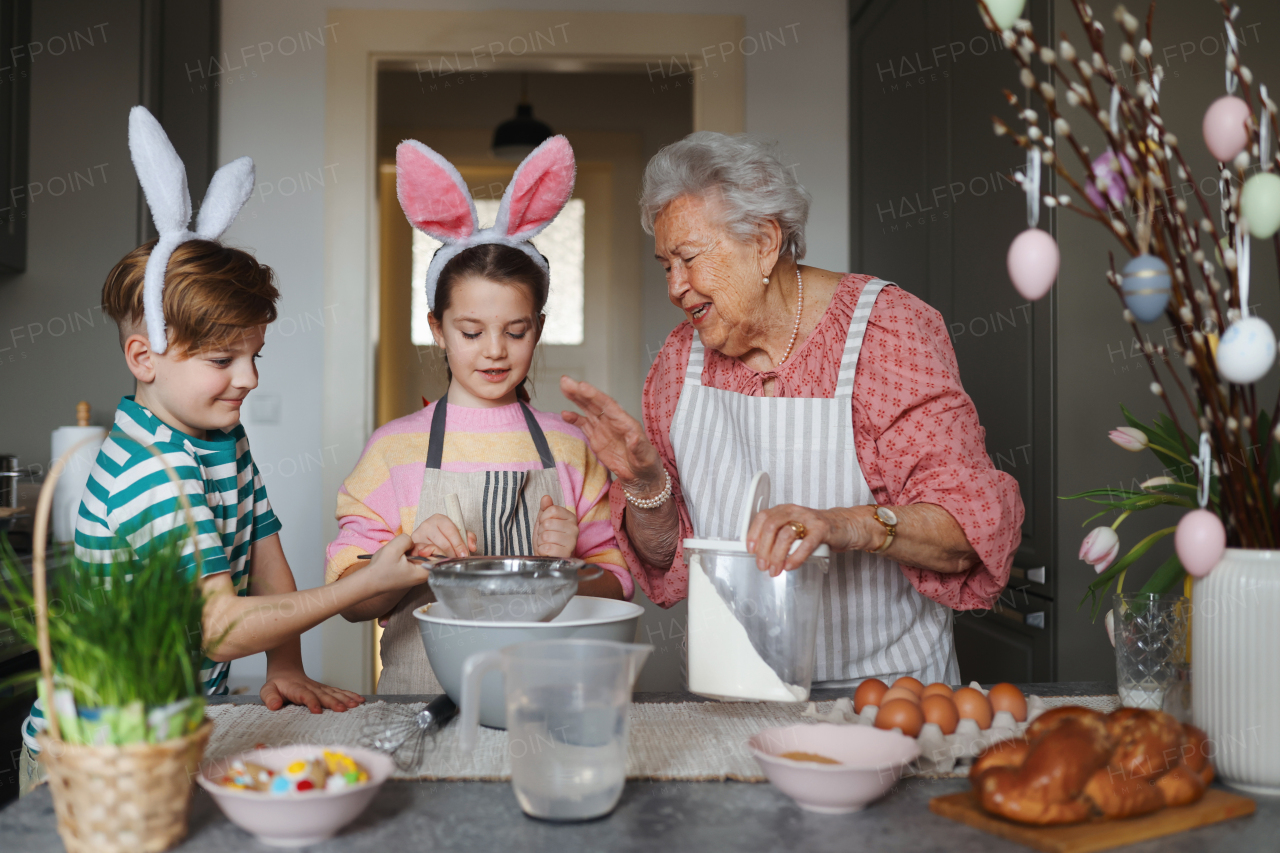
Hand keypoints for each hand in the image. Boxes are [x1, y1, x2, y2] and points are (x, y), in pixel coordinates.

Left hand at [261, 669, 364, 713]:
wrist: (286, 671)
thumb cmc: (277, 685)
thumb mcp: (267, 690)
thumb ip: (270, 697)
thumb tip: (275, 705)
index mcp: (296, 689)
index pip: (305, 695)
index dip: (311, 702)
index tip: (317, 710)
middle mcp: (311, 687)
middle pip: (324, 694)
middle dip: (334, 702)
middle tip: (344, 709)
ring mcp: (320, 688)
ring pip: (334, 692)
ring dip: (346, 698)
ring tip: (356, 704)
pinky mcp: (326, 689)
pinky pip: (339, 691)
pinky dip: (350, 695)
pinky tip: (359, 700)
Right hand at [366, 533, 431, 590]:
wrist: (368, 581)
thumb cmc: (381, 569)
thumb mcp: (394, 547)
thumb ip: (408, 539)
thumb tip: (412, 542)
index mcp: (424, 572)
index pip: (442, 557)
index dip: (431, 548)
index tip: (417, 549)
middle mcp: (424, 575)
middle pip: (432, 554)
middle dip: (420, 548)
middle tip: (406, 551)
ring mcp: (417, 573)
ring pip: (423, 555)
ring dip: (413, 550)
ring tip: (400, 554)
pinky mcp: (411, 571)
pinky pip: (415, 558)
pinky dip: (408, 554)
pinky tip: (399, 556)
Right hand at [409, 514, 476, 558]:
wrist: (426, 538)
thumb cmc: (443, 535)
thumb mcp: (457, 533)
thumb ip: (468, 538)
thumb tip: (472, 547)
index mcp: (439, 519)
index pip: (451, 531)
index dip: (459, 544)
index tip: (464, 554)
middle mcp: (427, 524)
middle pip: (443, 543)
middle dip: (453, 554)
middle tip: (457, 560)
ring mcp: (418, 535)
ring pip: (435, 551)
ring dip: (444, 558)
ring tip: (448, 561)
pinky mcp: (413, 545)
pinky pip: (426, 556)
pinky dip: (434, 560)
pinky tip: (437, 561)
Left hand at [534, 495, 577, 557]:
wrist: (550, 557)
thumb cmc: (548, 538)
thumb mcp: (545, 520)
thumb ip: (546, 508)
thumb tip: (546, 497)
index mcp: (571, 517)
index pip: (552, 509)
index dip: (543, 517)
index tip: (545, 524)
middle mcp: (574, 528)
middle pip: (547, 523)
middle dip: (541, 531)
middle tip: (546, 537)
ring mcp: (572, 542)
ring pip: (546, 536)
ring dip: (541, 542)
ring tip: (547, 544)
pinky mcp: (566, 554)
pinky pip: (547, 548)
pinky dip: (542, 550)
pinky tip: (547, 551)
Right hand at [560, 376, 664, 493]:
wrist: (640, 476)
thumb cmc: (647, 464)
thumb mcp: (646, 457)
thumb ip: (640, 447)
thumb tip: (635, 437)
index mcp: (625, 423)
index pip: (608, 406)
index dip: (594, 395)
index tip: (582, 386)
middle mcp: (613, 422)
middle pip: (595, 403)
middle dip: (580, 392)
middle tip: (566, 381)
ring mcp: (604, 428)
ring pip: (588, 409)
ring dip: (576, 398)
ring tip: (564, 387)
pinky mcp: (597, 438)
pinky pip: (584, 425)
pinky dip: (574, 419)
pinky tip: (564, 413)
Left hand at [746, 505, 866, 575]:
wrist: (844, 526)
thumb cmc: (816, 530)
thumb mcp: (794, 529)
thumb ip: (778, 537)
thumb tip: (760, 554)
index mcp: (785, 510)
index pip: (763, 517)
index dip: (753, 534)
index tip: (750, 550)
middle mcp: (795, 511)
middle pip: (771, 527)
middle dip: (764, 549)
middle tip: (762, 566)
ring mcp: (809, 519)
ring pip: (786, 535)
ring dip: (777, 556)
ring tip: (775, 570)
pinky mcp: (822, 530)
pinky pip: (805, 544)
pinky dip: (795, 557)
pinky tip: (790, 566)